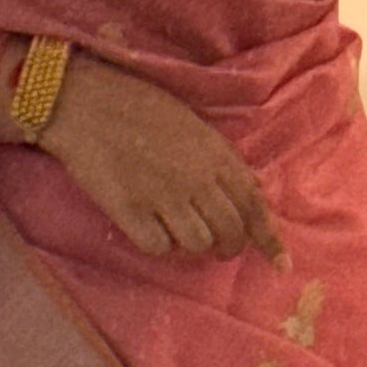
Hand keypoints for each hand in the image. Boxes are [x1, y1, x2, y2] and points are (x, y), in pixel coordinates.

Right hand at [34, 48, 285, 264]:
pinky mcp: (129, 211)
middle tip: (218, 247)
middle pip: (229, 233)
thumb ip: (225, 159)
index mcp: (215, 156)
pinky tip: (150, 226)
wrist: (84, 101)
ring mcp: (162, 196)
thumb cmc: (140, 107)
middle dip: (228, 247)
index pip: (254, 206)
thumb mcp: (194, 124)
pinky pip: (158, 247)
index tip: (281, 265)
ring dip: (193, 245)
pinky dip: (159, 244)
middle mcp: (195, 179)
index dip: (270, 240)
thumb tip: (255, 190)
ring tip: (179, 229)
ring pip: (197, 245)